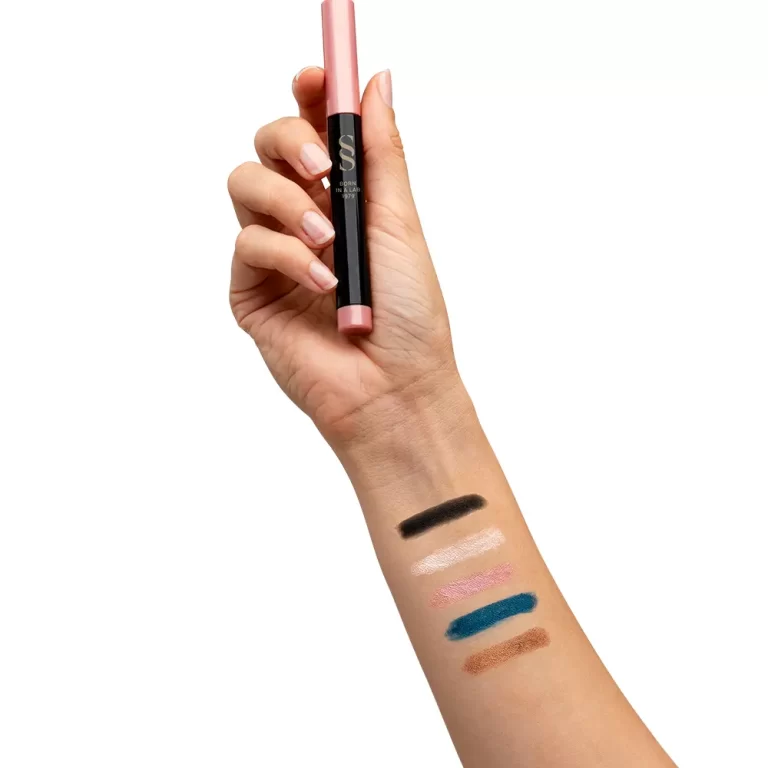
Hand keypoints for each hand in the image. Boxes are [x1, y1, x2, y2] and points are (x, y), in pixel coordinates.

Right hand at [228, 68, 464, 449]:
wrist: (393, 390)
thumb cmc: (409, 316)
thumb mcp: (398, 223)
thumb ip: (380, 154)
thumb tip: (374, 82)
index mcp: (344, 200)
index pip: (314, 131)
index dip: (309, 96)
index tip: (315, 77)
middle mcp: (305, 219)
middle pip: (268, 145)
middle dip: (289, 141)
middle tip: (322, 170)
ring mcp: (274, 254)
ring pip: (246, 185)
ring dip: (286, 202)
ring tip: (327, 241)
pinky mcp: (250, 290)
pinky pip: (247, 244)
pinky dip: (286, 256)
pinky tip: (321, 283)